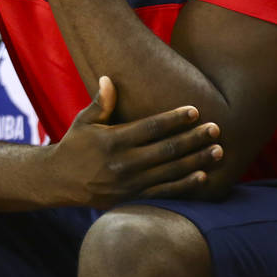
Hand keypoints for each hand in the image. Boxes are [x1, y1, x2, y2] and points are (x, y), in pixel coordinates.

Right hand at [50, 76, 222, 207]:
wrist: (58, 181)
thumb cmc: (75, 145)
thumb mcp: (84, 121)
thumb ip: (101, 102)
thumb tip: (108, 78)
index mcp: (113, 140)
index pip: (151, 128)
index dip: (175, 119)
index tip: (195, 110)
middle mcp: (123, 163)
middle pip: (167, 149)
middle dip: (194, 138)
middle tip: (216, 129)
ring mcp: (129, 184)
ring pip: (171, 172)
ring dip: (197, 161)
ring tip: (218, 150)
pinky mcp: (132, 198)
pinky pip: (164, 193)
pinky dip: (185, 186)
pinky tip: (204, 176)